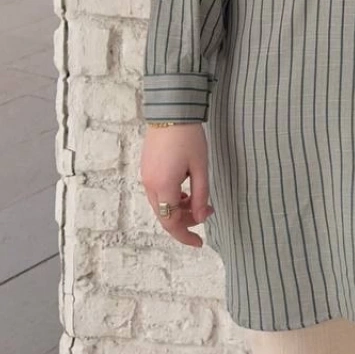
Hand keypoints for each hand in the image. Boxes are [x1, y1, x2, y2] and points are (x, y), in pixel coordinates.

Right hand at [140, 123, 213, 247]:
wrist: (172, 111)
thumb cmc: (189, 137)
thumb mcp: (200, 167)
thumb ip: (200, 195)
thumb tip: (200, 218)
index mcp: (164, 186)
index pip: (171, 223)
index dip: (186, 236)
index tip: (200, 242)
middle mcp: (150, 185)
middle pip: (165, 216)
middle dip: (186, 220)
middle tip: (208, 212)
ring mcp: (146, 177)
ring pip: (161, 205)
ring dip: (180, 208)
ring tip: (200, 199)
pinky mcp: (147, 169)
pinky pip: (158, 193)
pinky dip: (172, 198)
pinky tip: (186, 189)